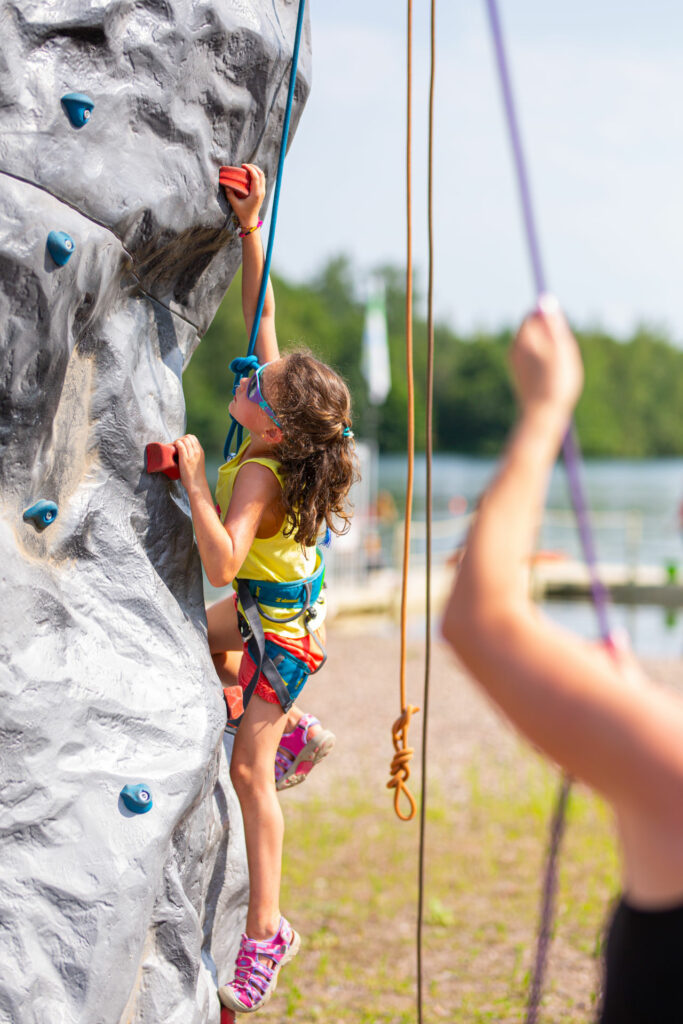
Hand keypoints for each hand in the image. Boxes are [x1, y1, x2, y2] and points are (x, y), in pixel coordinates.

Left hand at [174, 434, 206, 492]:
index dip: (185, 439)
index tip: (180, 444)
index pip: (193, 438)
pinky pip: (180, 445)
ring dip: (177, 441)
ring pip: (184, 440)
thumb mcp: (197, 463)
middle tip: (175, 445)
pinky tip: (172, 449)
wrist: (197, 484)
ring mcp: (191, 454)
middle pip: (188, 437)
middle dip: (181, 439)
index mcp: (200, 452)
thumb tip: (184, 455)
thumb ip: (193, 457)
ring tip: (173, 447)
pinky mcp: (185, 458)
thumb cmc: (195, 476)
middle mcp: (197, 451)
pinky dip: (175, 444)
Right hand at [222, 163, 265, 228]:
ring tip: (247, 168)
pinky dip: (256, 175)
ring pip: (262, 176)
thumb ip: (230, 193)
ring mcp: (262, 192)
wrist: (250, 220)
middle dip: (253, 167)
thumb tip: (225, 184)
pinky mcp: (262, 193)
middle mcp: (261, 192)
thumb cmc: (242, 213)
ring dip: (256, 170)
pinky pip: (261, 180)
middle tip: (245, 165)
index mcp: (256, 193)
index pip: (256, 176)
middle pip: (261, 174)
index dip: (250, 168)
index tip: (243, 165)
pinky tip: (249, 175)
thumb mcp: (234, 203)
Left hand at [510, 298, 583, 419]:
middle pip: (534, 331)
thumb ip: (552, 323)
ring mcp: (515, 364)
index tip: (561, 336)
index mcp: (521, 340)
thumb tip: (546, 300)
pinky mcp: (519, 377)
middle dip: (550, 336)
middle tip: (563, 355)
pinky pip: (534, 362)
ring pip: (536, 347)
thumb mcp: (560, 347)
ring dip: (549, 351)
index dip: (550, 321)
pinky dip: (544, 365)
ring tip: (559, 370)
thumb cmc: (555, 381)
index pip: (533, 315)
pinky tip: (552, 379)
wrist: (542, 416)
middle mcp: (514, 350)